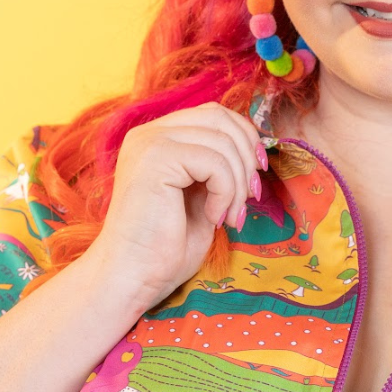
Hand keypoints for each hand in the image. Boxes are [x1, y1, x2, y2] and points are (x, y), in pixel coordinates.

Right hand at [81, 102, 266, 315]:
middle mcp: (149, 132)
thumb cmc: (166, 247)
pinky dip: (226, 192)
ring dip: (239, 183)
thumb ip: (219, 167)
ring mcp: (149, 142)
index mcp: (159, 137)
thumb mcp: (202, 195)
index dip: (245, 137)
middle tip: (250, 197)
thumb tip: (257, 150)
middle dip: (247, 156)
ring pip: (223, 142)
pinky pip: (215, 162)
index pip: (214, 114)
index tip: (257, 173)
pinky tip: (214, 218)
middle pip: (220, 118)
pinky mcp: (155, 158)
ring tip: (231, 216)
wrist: (134, 277)